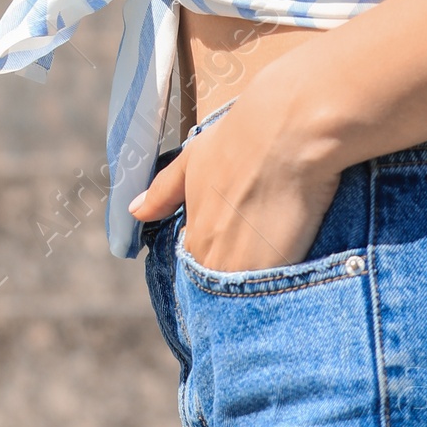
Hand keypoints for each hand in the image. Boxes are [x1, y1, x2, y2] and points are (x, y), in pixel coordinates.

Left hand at [127, 73, 342, 272]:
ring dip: (257, 283)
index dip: (220, 254)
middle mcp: (213, 262)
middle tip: (259, 244)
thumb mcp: (191, 161)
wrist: (287, 134)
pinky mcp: (279, 274)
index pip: (200, 266)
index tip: (236, 239)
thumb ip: (163, 193)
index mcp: (194, 238)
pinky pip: (275, 292)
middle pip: (224, 282)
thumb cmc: (238, 140)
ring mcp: (246, 272)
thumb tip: (134, 211)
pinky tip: (292, 260)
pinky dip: (281, 284)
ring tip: (276, 252)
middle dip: (236, 270)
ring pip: (248, 292)